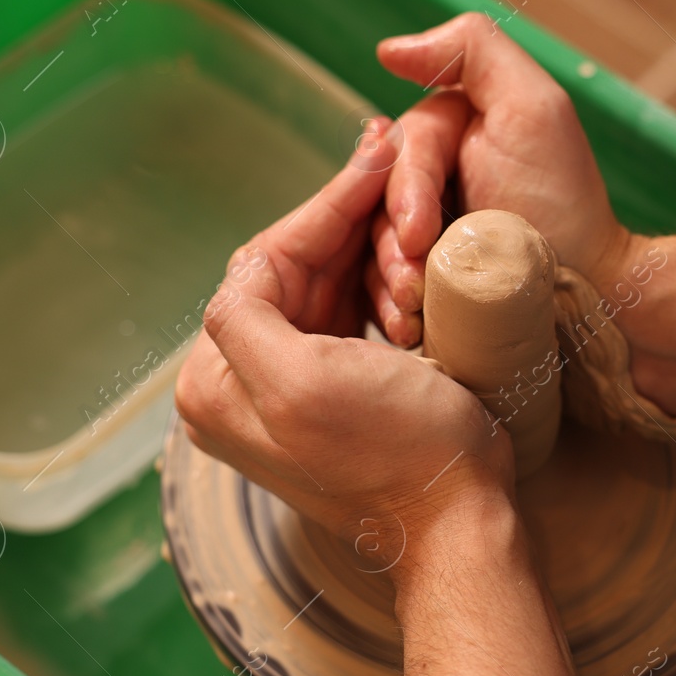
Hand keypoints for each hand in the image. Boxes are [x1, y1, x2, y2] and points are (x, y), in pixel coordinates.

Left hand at [174, 132, 515, 574]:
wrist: (459, 522)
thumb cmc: (396, 451)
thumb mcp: (301, 381)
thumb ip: (244, 316)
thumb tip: (247, 265)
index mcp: (216, 382)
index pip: (263, 262)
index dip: (325, 203)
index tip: (379, 152)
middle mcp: (237, 387)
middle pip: (289, 271)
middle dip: (345, 217)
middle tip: (393, 152)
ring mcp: (284, 394)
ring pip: (320, 288)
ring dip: (365, 245)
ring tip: (406, 192)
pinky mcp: (331, 398)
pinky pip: (343, 317)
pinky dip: (373, 279)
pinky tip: (404, 244)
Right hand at [369, 12, 636, 345]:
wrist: (588, 293)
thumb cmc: (562, 202)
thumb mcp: (531, 109)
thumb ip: (471, 52)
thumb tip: (389, 49)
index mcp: (449, 135)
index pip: (398, 152)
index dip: (405, 190)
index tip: (420, 233)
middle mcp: (431, 180)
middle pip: (375, 201)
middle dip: (391, 244)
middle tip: (415, 282)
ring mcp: (424, 235)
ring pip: (370, 248)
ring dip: (385, 281)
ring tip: (411, 314)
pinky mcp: (424, 283)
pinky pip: (380, 290)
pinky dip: (389, 309)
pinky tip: (406, 329)